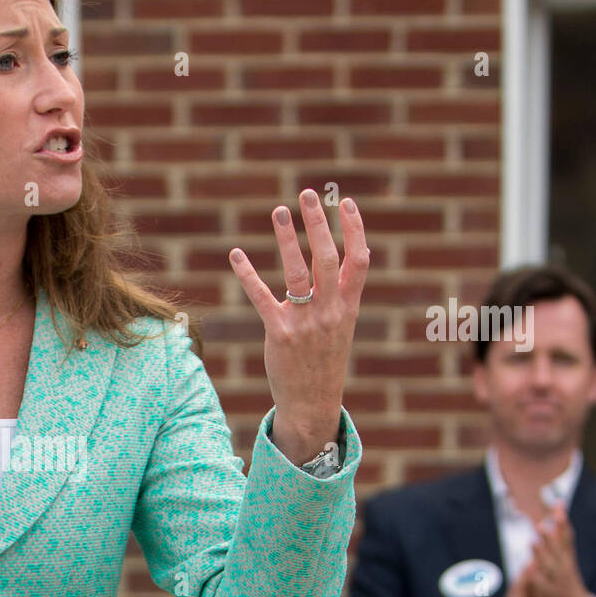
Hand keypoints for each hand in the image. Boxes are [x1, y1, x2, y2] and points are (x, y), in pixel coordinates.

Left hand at [228, 190, 368, 465]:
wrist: (313, 402)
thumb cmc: (325, 359)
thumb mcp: (342, 325)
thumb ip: (343, 292)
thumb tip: (352, 255)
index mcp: (349, 307)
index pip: (359, 260)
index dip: (354, 229)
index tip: (345, 201)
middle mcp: (331, 311)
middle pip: (328, 259)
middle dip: (319, 224)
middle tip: (308, 194)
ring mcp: (306, 323)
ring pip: (297, 272)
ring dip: (287, 239)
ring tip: (280, 210)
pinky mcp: (280, 334)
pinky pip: (262, 297)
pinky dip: (248, 274)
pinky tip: (236, 254)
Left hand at [527, 502, 591, 596]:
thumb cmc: (568, 587)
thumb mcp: (565, 564)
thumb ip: (557, 547)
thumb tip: (550, 526)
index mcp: (568, 559)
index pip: (566, 536)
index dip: (562, 520)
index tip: (559, 504)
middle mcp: (564, 568)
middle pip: (559, 547)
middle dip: (553, 534)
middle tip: (547, 520)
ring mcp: (557, 580)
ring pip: (549, 564)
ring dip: (542, 551)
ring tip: (535, 538)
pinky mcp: (549, 593)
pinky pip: (541, 582)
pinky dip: (536, 574)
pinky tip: (530, 566)